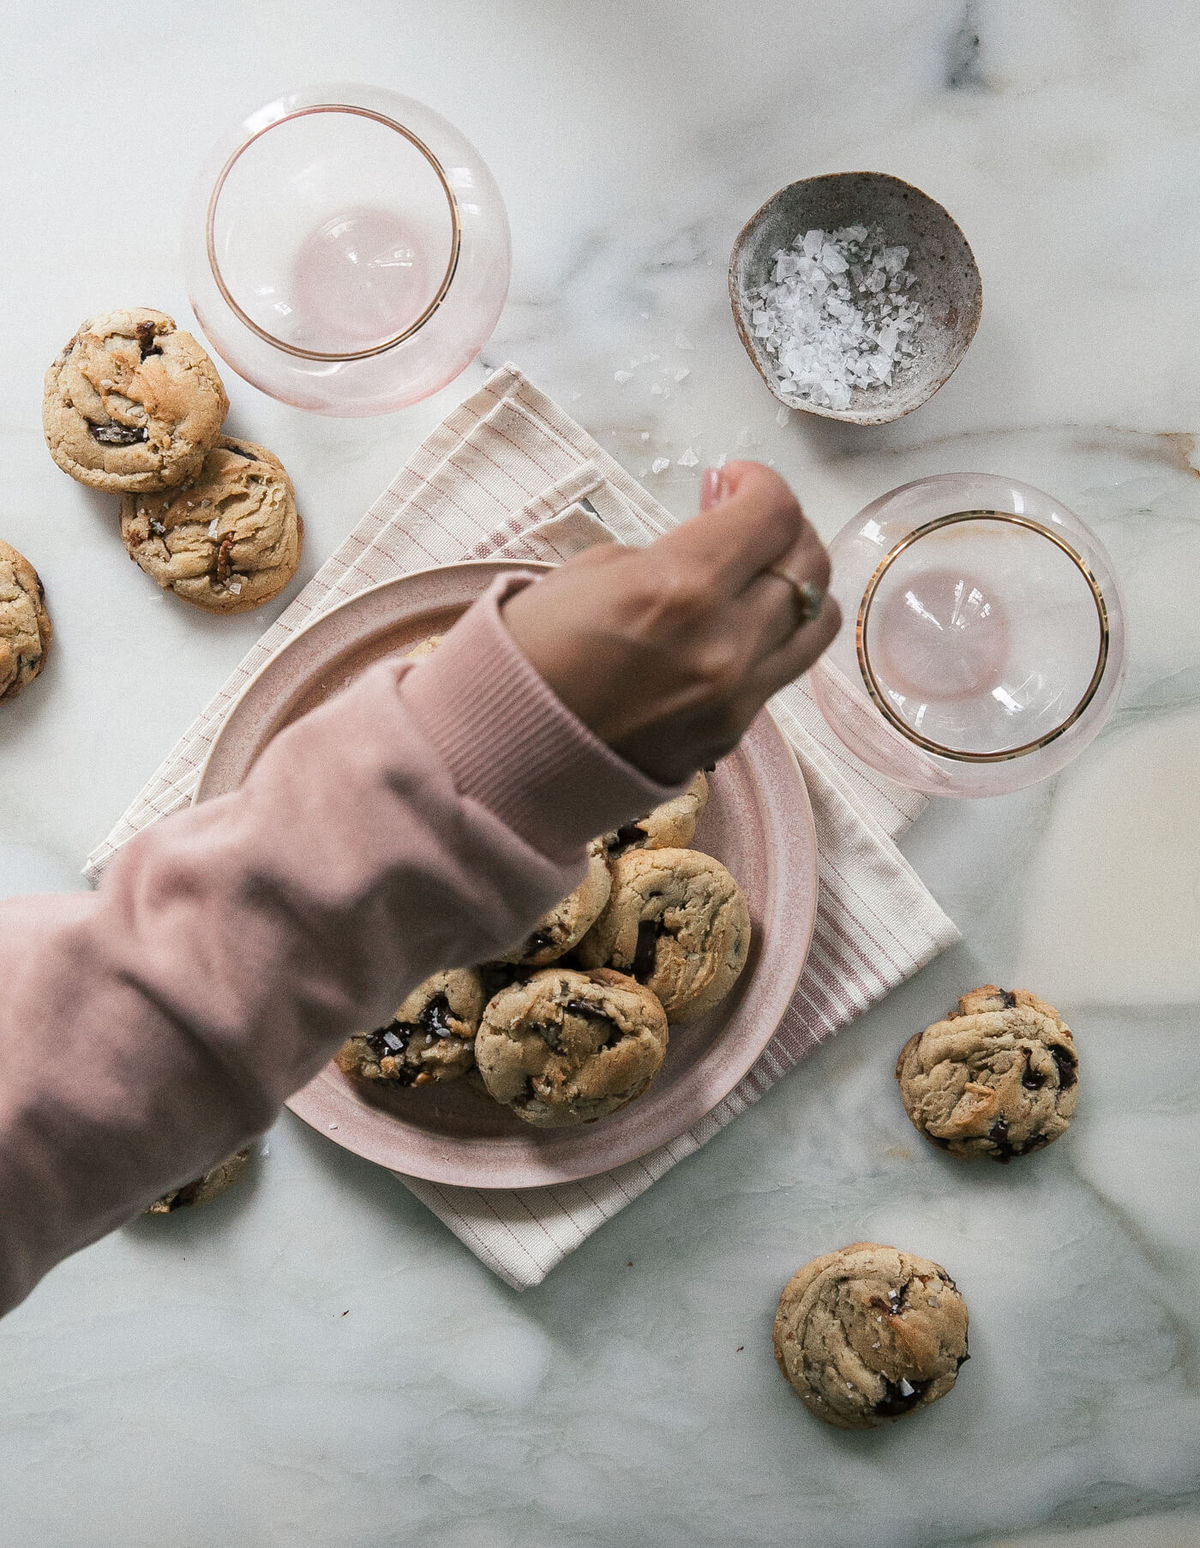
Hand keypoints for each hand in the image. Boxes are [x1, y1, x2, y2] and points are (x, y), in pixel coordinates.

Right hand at [502, 462, 840, 782]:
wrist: (500, 753)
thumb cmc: (528, 652)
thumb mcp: (593, 570)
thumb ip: (672, 550)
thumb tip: (720, 537)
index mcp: (680, 588)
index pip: (772, 515)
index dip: (760, 483)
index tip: (732, 480)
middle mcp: (725, 645)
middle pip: (808, 563)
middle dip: (784, 527)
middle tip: (746, 519)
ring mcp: (736, 698)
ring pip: (817, 623)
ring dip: (797, 584)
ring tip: (756, 574)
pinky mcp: (733, 735)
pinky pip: (780, 671)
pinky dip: (769, 637)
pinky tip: (731, 626)